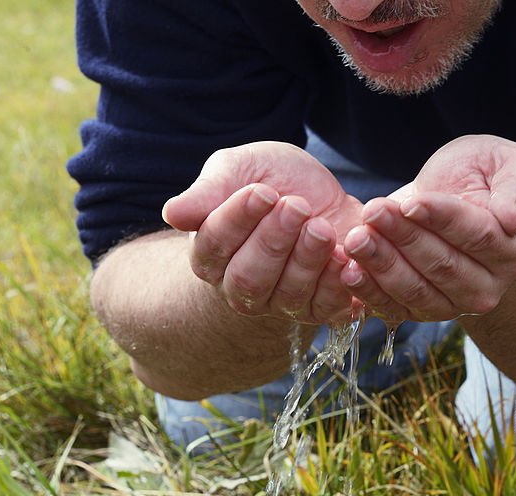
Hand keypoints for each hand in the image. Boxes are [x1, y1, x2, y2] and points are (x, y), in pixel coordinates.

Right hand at [162, 142, 362, 323]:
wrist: (325, 194)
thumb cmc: (274, 179)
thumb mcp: (241, 168)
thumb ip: (210, 190)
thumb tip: (172, 214)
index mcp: (210, 252)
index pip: (215, 244)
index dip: (238, 219)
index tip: (263, 191)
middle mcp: (239, 286)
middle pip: (248, 278)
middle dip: (274, 241)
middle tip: (297, 206)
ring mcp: (279, 301)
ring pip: (287, 294)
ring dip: (306, 259)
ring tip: (322, 227)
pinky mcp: (317, 308)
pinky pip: (324, 308)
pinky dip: (335, 284)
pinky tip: (343, 257)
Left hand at [338, 135, 515, 320]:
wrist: (469, 198)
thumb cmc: (492, 174)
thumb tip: (512, 219)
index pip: (479, 236)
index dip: (442, 219)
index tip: (411, 202)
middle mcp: (490, 286)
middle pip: (444, 266)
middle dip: (405, 238)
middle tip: (373, 211)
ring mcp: (457, 303)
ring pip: (417, 289)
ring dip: (382, 264)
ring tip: (357, 237)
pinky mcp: (424, 310)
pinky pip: (396, 307)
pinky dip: (370, 293)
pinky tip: (349, 271)